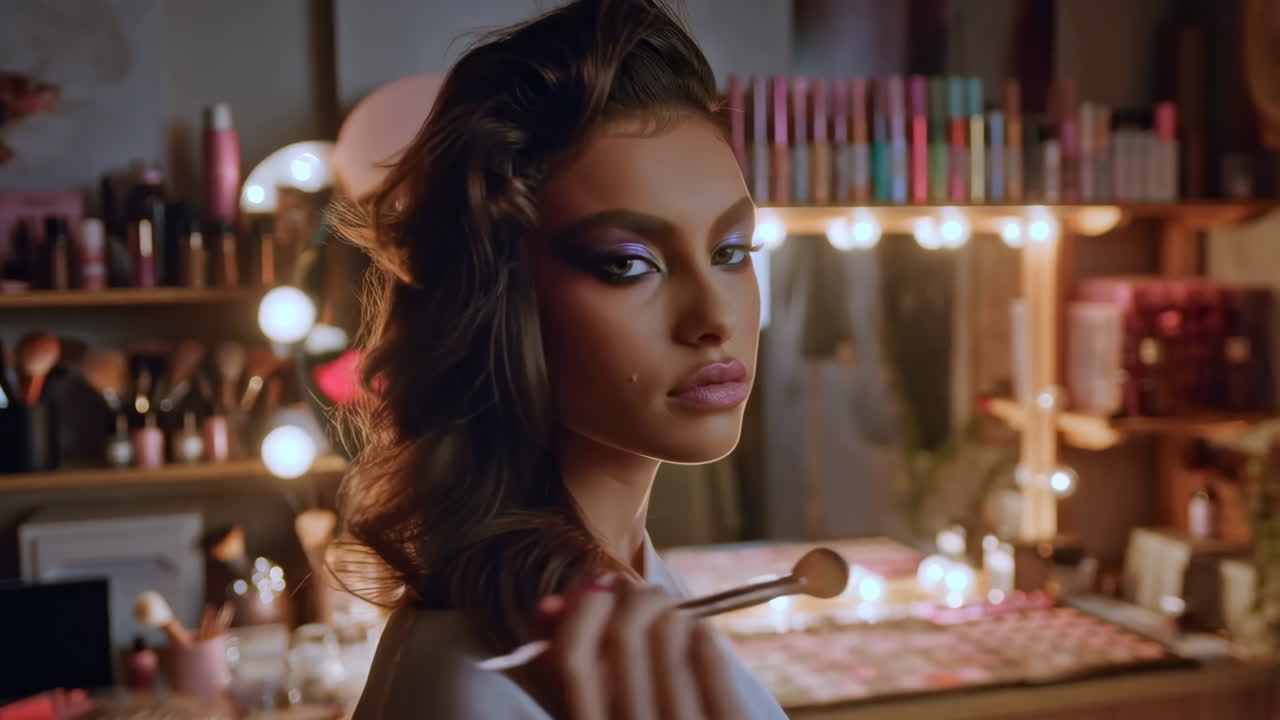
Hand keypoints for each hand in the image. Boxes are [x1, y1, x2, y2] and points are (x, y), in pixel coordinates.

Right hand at [546, 574, 744, 719]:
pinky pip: (709, 648)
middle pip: (624, 631)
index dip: (585, 608)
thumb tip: (551, 603)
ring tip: (672, 619)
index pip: (573, 654)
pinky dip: (700, 630)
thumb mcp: (598, 710)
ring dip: (669, 609)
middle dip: (634, 594)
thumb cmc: (642, 717)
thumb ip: (572, 664)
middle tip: (644, 594)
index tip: (601, 591)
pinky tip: (697, 638)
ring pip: (669, 630)